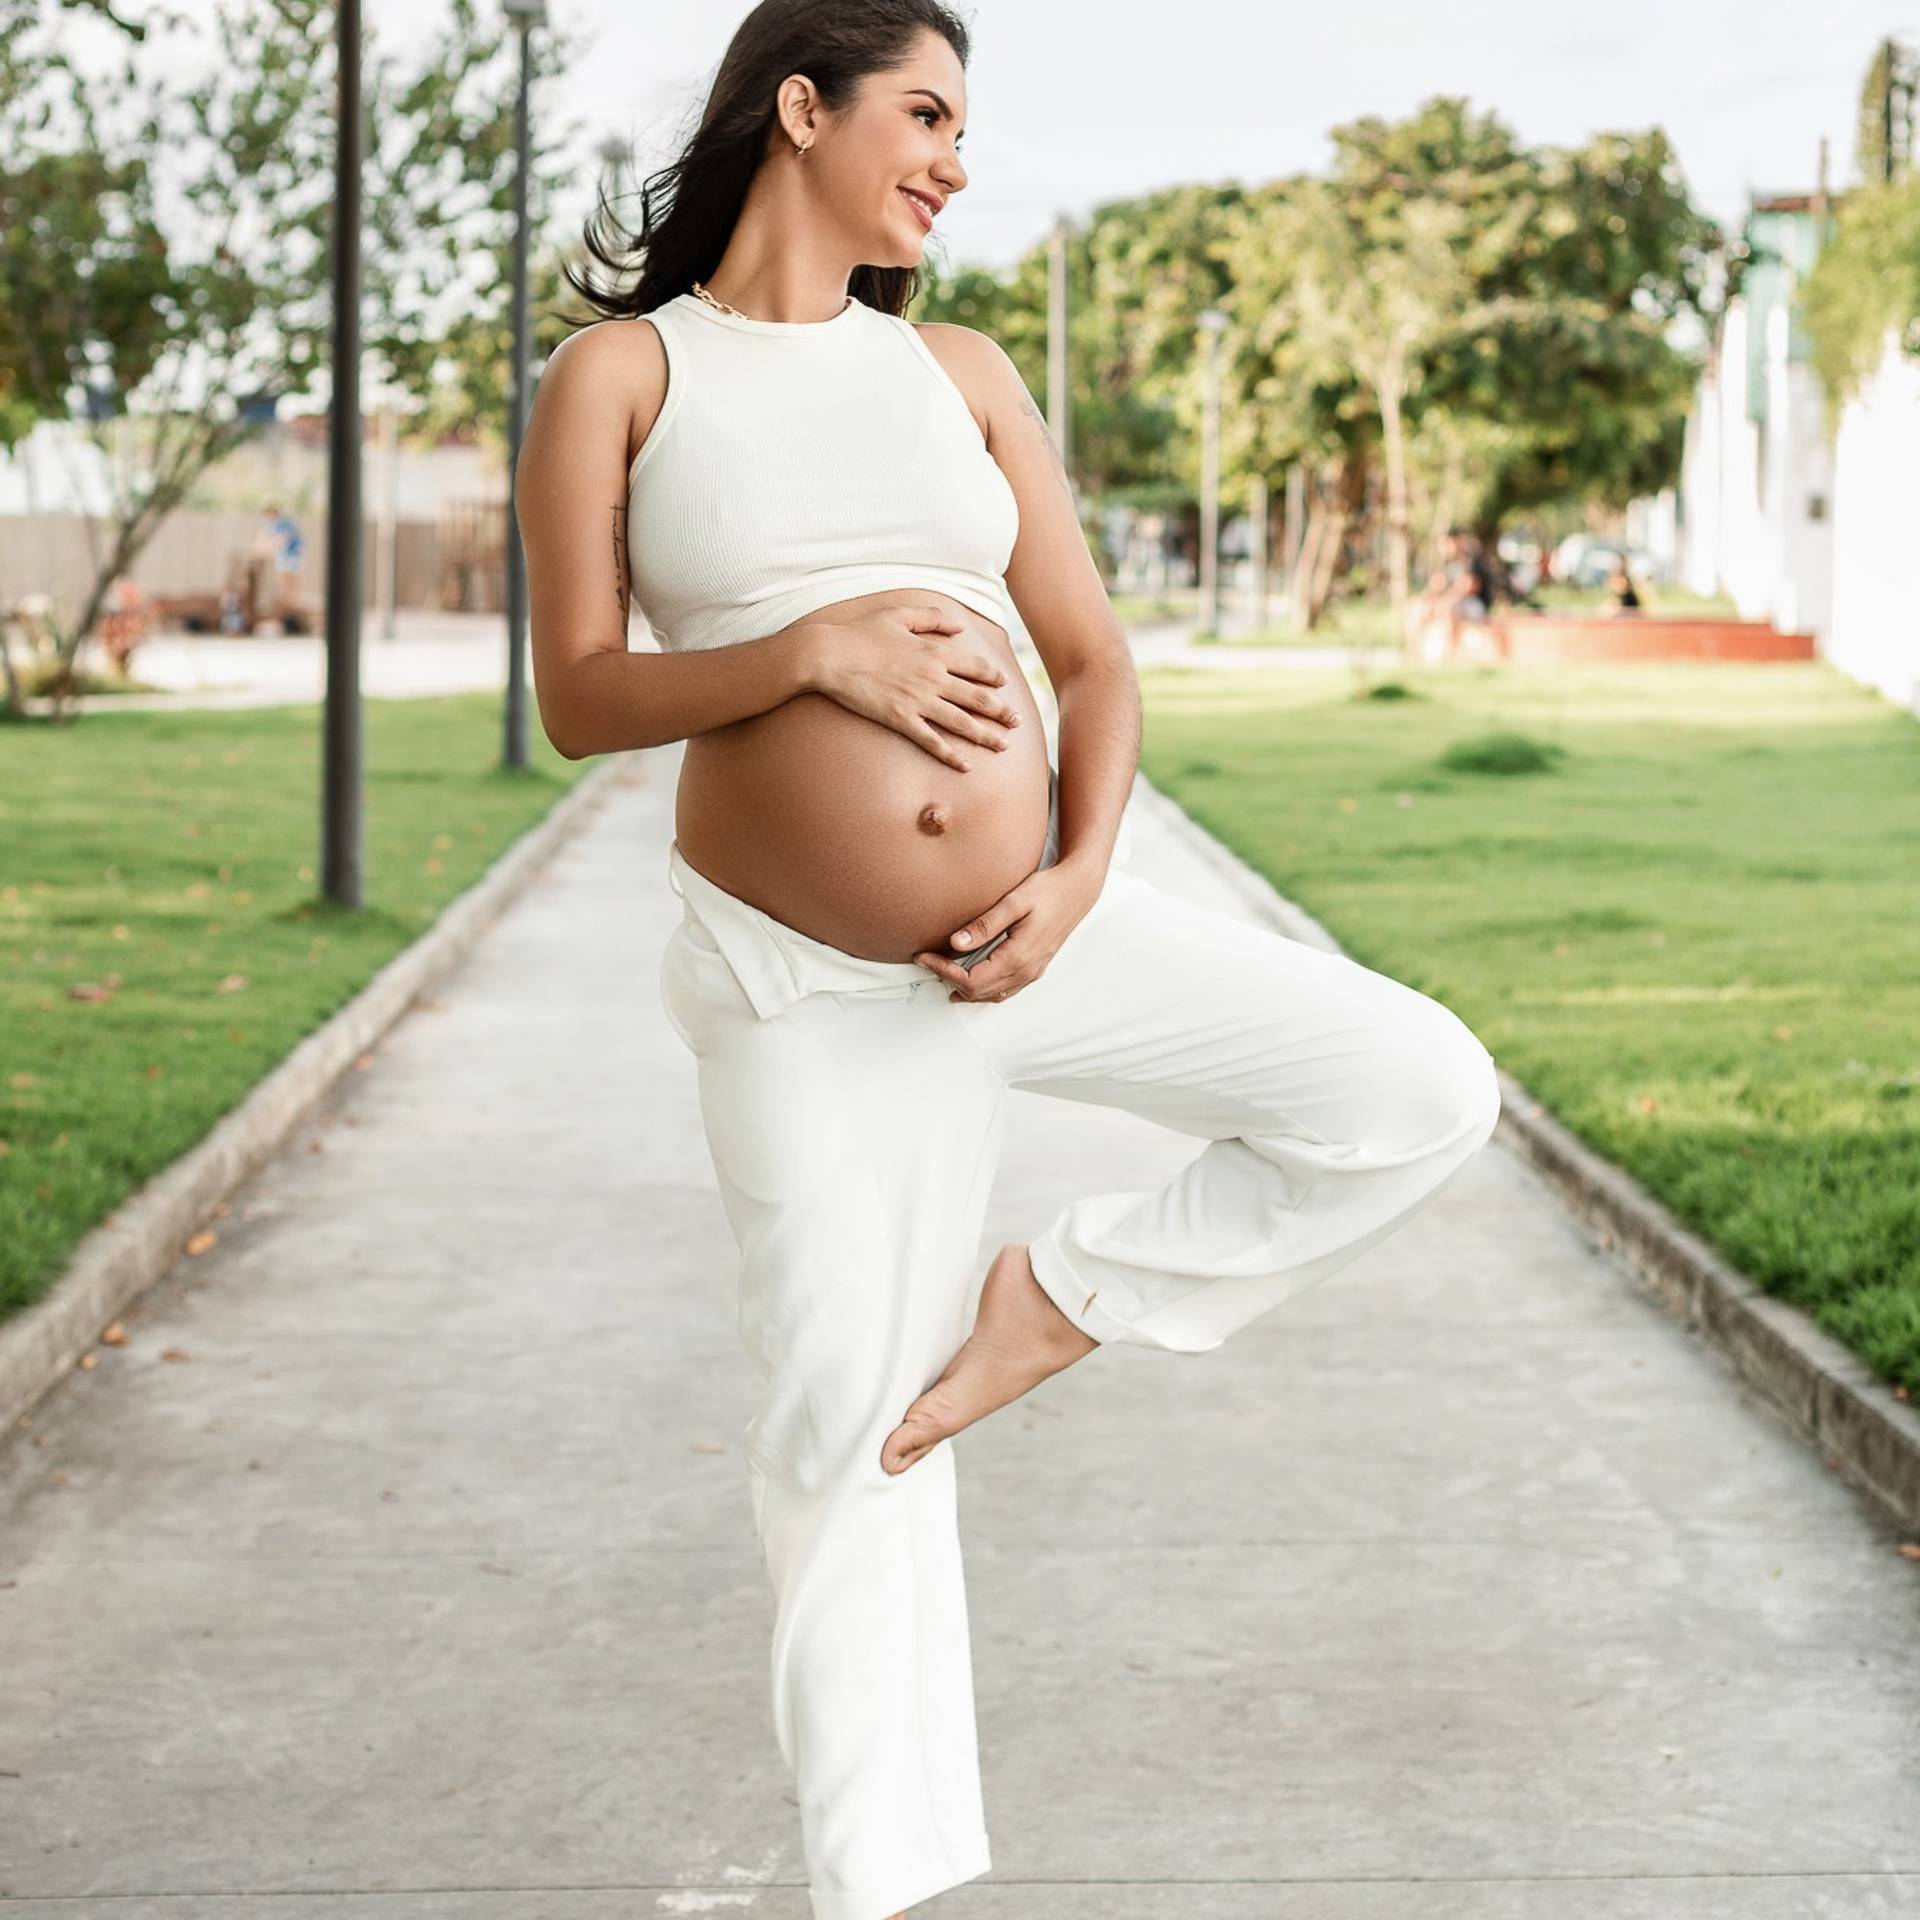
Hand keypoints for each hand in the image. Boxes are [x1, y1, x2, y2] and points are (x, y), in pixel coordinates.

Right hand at [803, 604, 1021, 770]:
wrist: (829, 655)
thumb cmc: (860, 633)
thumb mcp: (898, 615)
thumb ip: (932, 618)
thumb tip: (959, 627)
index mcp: (934, 651)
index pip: (976, 667)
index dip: (994, 677)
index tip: (1004, 685)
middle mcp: (933, 677)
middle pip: (978, 698)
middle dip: (1002, 711)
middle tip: (1018, 722)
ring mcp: (918, 700)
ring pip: (962, 722)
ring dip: (986, 736)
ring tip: (1003, 746)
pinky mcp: (900, 720)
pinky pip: (932, 741)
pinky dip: (951, 755)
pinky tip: (966, 765)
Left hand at [913, 857, 1104, 1002]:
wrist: (1078, 890)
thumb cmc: (1049, 891)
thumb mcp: (1014, 901)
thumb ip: (985, 924)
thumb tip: (956, 943)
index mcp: (1018, 957)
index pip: (971, 978)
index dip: (943, 970)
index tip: (924, 957)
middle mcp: (1026, 971)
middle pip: (978, 992)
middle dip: (948, 979)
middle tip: (927, 962)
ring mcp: (1032, 973)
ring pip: (991, 996)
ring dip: (965, 989)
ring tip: (941, 975)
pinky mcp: (1034, 968)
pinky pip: (1005, 991)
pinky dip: (984, 991)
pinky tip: (971, 983)